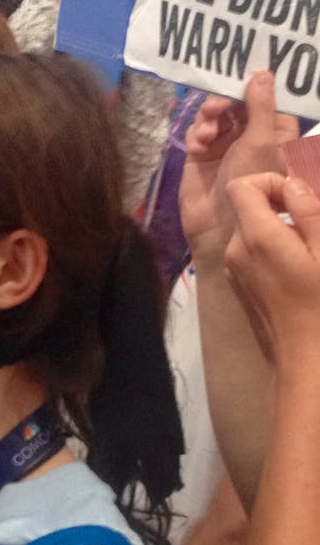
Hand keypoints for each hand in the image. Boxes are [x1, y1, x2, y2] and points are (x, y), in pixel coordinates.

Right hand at [179, 72, 296, 265]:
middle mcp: (250, 135)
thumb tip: (263, 73)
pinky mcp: (200, 154)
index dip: (255, 84)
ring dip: (209, 117)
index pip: (266, 97)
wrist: (220, 225)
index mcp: (275, 131)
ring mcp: (224, 145)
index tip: (244, 70)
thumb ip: (261, 106)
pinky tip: (200, 145)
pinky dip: (197, 133)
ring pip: (214, 115)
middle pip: (236, 102)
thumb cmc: (251, 183)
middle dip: (226, 100)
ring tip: (208, 132)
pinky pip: (197, 131)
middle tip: (218, 106)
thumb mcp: (262, 141)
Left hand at [225, 174, 319, 379]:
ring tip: (313, 257)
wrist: (307, 361)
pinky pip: (252, 254)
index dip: (270, 182)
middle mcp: (235, 250)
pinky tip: (302, 274)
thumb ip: (310, 213)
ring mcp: (234, 270)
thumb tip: (292, 184)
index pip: (242, 187)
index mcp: (256, 237)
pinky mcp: (239, 286)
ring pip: (253, 232)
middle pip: (249, 209)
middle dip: (283, 209)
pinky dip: (274, 251)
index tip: (300, 199)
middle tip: (317, 232)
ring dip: (282, 232)